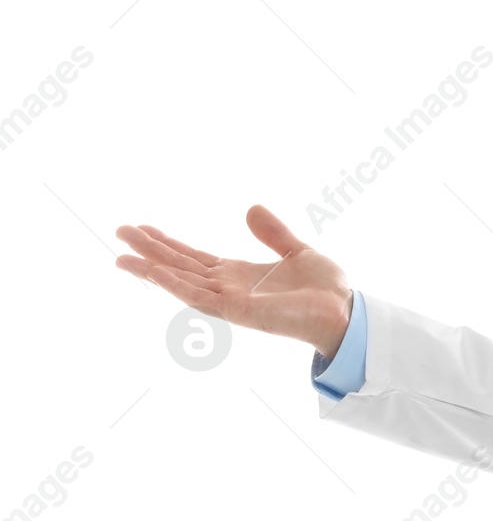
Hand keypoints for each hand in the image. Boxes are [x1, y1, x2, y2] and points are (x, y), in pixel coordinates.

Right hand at [114, 205, 353, 356]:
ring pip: (182, 283)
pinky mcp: (239, 312)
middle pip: (180, 267)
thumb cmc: (325, 289)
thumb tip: (251, 208)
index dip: (168, 244)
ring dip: (152, 270)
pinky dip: (177, 286)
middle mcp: (229, 289)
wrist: (344, 311)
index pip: (194, 258)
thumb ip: (274, 233)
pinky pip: (202, 298)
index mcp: (239, 275)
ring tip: (122, 256)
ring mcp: (230, 302)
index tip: (142, 229)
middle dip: (150, 251)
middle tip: (119, 232)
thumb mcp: (297, 251)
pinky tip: (156, 273)